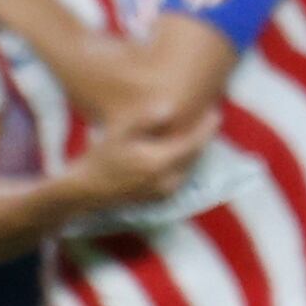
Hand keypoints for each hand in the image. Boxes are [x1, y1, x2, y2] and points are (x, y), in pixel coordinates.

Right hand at [71, 109, 211, 211]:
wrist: (89, 189)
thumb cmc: (102, 157)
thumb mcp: (119, 134)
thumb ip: (144, 120)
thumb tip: (169, 107)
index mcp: (159, 162)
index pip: (193, 143)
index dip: (207, 127)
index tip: (216, 111)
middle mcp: (167, 180)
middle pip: (195, 155)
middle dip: (204, 136)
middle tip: (213, 117)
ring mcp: (166, 191)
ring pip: (190, 167)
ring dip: (197, 149)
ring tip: (200, 129)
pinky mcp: (162, 197)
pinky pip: (182, 176)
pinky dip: (186, 161)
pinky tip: (184, 148)